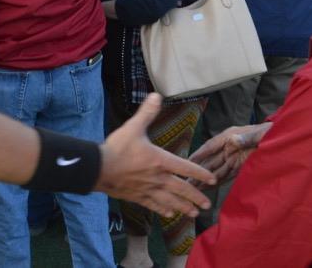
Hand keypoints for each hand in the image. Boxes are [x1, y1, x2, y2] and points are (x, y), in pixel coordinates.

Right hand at [97, 94, 214, 216]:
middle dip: (196, 197)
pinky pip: (154, 205)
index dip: (200, 173)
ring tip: (194, 213)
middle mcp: (158, 178)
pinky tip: (169, 214)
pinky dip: (163, 210)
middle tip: (207, 204)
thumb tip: (157, 96)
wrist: (99, 168)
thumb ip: (147, 113)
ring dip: (184, 207)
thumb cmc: (117, 148)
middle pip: (182, 189)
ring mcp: (148, 189)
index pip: (186, 168)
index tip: (212, 180)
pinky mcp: (137, 197)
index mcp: (160, 161)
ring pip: (171, 201)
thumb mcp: (133, 127)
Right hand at [190, 123, 268, 184]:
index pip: (211, 146)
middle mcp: (229, 147)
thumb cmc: (273, 132)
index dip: (199, 154)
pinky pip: (227, 175)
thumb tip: (233, 141)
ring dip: (206, 178)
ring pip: (216, 170)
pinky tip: (209, 188)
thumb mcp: (261, 133)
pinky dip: (217, 181)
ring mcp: (234, 157)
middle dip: (198, 170)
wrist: (286, 140)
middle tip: (186, 181)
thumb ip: (248, 137)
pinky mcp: (241, 167)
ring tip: (194, 188)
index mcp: (231, 136)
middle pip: (211, 160)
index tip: (187, 163)